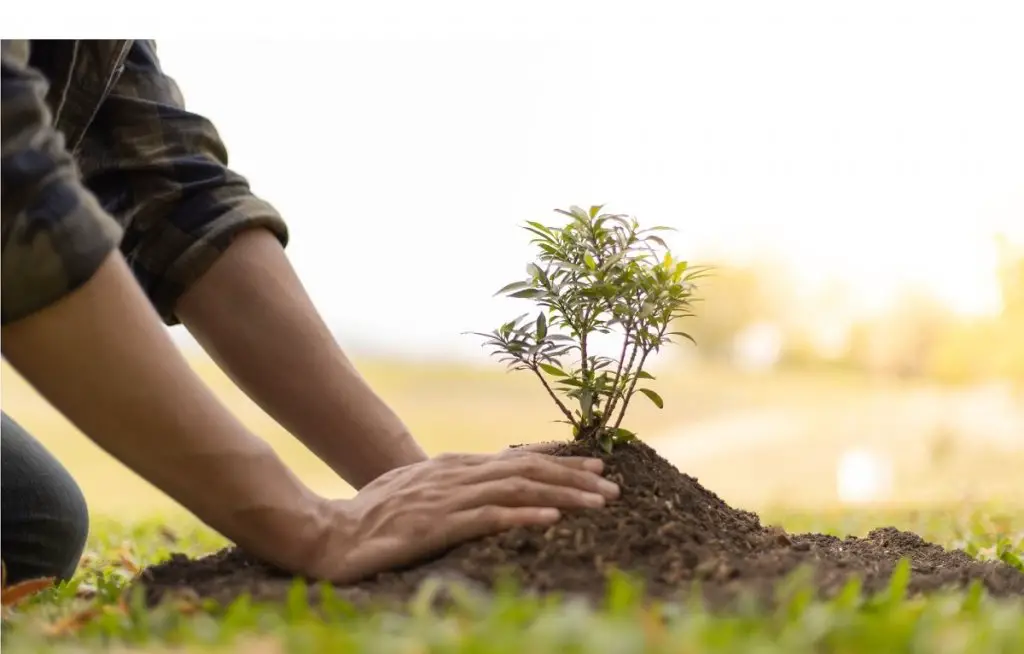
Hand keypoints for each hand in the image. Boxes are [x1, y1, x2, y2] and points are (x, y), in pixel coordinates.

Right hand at [300, 448, 619, 582]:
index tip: (596, 466)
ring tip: (599, 501)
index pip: (517, 460)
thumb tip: (489, 486)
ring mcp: (446, 499)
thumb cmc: (373, 516)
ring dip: (563, 493)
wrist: (329, 534)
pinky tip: (551, 518)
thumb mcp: (419, 492)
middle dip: (574, 477)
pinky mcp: (436, 526)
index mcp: (454, 467)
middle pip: (527, 470)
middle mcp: (455, 475)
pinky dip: (522, 515)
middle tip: (613, 486)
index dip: (560, 462)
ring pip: (517, 488)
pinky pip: (487, 518)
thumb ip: (454, 486)